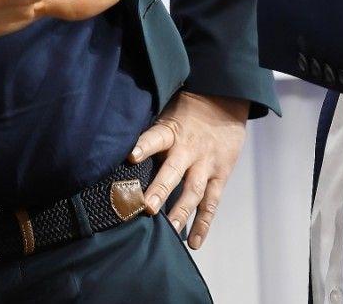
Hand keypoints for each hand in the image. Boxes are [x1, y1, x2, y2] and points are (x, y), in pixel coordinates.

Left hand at [129, 91, 249, 249]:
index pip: (156, 137)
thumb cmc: (188, 109)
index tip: (130, 156)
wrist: (225, 100)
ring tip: (169, 230)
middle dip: (160, 190)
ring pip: (193, 191)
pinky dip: (204, 223)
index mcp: (172, 131)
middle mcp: (189, 149)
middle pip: (174, 171)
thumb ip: (150, 132)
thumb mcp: (167, 111)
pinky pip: (212, 202)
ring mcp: (206, 164)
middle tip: (146, 207)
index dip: (144, 146)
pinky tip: (194, 242)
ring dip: (181, 211)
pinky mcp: (220, 175)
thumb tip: (116, 147)